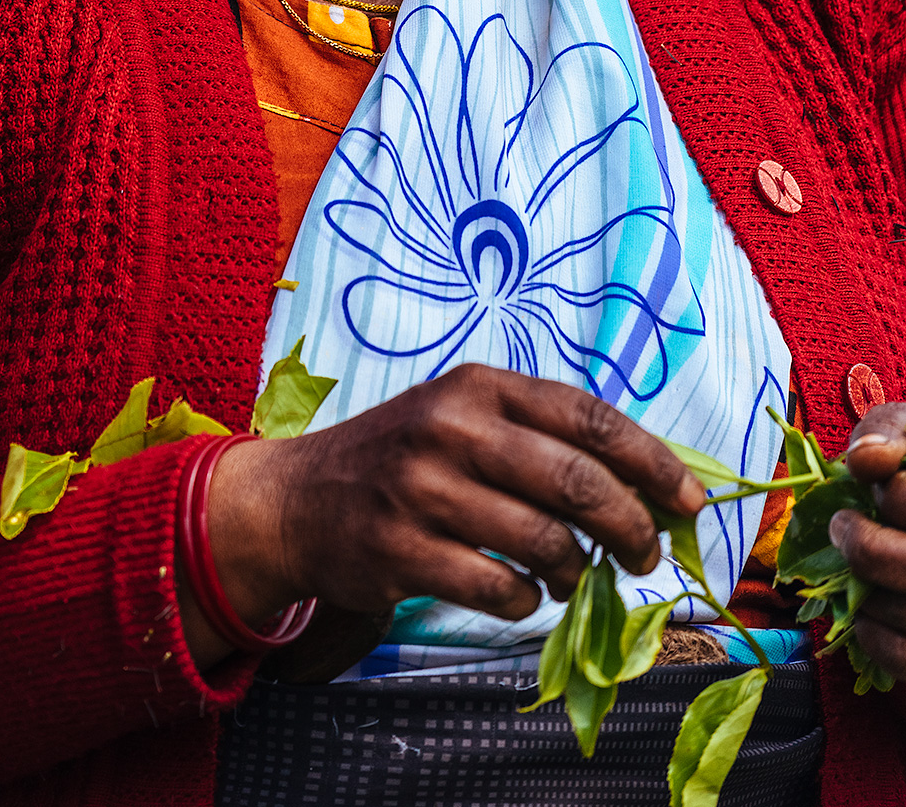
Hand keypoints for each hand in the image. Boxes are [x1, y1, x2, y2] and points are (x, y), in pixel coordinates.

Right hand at [180, 363, 703, 670]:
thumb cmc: (404, 458)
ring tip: (576, 578)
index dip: (652, 462)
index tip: (690, 503)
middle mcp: (451, 427)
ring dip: (579, 572)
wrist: (299, 500)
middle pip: (577, 481)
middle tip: (645, 555)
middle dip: (630, 527)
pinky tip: (522, 594)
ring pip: (544, 541)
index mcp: (479, 386)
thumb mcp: (463, 418)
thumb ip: (539, 437)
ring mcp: (422, 489)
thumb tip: (643, 486)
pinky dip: (527, 601)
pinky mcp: (401, 551)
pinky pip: (499, 588)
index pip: (588, 417)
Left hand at [831, 402, 905, 678]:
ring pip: (904, 614)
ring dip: (864, 590)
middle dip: (862, 544)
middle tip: (842, 526)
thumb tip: (865, 460)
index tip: (874, 481)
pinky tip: (869, 608)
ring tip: (859, 568)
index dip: (889, 489)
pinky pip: (901, 657)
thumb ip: (890, 431)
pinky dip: (873, 635)